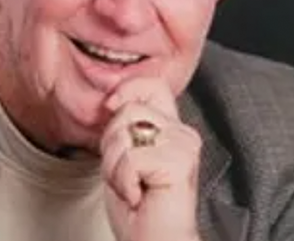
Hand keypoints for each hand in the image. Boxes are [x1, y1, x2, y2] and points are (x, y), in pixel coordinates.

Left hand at [100, 77, 202, 240]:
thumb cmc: (140, 208)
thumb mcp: (124, 156)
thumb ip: (124, 126)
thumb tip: (111, 100)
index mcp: (171, 127)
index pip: (151, 84)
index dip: (125, 90)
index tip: (110, 110)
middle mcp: (182, 132)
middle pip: (129, 108)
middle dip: (111, 143)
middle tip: (126, 173)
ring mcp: (183, 146)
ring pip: (125, 132)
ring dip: (115, 166)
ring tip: (133, 185)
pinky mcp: (180, 162)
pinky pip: (130, 158)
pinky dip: (123, 181)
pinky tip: (139, 195)